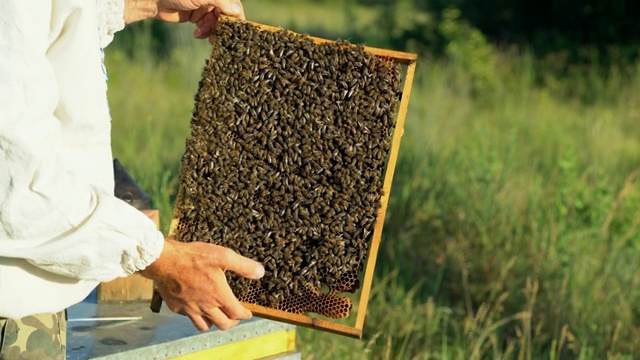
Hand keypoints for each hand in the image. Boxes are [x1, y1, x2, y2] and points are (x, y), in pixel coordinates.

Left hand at [123, 0, 244, 42]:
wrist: (154, 0)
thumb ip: (221, 3)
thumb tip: (238, 11)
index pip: (233, 6)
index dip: (235, 18)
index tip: (236, 30)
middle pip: (224, 16)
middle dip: (221, 27)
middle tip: (218, 37)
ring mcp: (204, 8)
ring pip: (215, 23)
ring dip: (210, 30)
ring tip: (201, 33)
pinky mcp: (196, 17)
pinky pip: (206, 27)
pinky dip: (203, 32)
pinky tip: (197, 33)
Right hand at [139, 238, 263, 330]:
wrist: (164, 261)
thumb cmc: (193, 257)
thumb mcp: (223, 256)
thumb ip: (243, 266)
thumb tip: (260, 272)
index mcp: (219, 295)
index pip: (237, 313)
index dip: (245, 315)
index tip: (248, 313)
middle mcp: (205, 306)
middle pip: (223, 324)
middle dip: (232, 322)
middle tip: (234, 316)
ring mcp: (189, 309)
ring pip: (204, 326)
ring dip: (213, 322)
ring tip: (216, 314)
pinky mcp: (176, 306)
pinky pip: (188, 317)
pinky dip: (194, 315)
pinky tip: (195, 305)